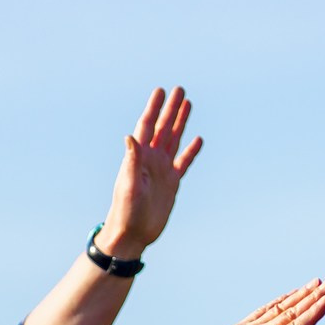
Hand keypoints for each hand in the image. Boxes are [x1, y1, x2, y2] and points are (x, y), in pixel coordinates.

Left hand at [98, 86, 202, 259]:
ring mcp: (162, 170)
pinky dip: (191, 151)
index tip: (160, 91)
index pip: (147, 126)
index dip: (154, 108)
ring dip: (180, 122)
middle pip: (163, 128)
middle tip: (179, 89)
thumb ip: (131, 160)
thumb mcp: (128, 185)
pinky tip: (198, 139)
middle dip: (170, 109)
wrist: (132, 234)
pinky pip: (183, 162)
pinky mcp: (172, 183)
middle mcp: (151, 160)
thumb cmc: (125, 211)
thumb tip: (129, 136)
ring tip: (188, 104)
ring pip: (174, 140)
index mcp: (139, 157)